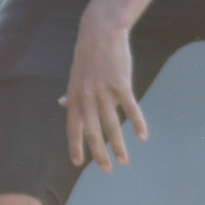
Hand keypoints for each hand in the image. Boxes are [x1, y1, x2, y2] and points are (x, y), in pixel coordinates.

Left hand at [60, 17, 146, 172]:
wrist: (100, 33)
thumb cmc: (88, 56)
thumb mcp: (75, 76)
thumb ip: (71, 94)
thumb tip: (61, 105)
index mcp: (74, 97)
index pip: (73, 128)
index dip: (75, 146)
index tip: (77, 163)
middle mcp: (87, 98)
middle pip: (93, 132)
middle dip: (99, 154)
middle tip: (106, 170)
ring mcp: (104, 92)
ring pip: (112, 125)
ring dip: (118, 146)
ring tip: (124, 161)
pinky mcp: (121, 84)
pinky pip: (131, 109)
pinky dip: (138, 123)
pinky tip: (142, 136)